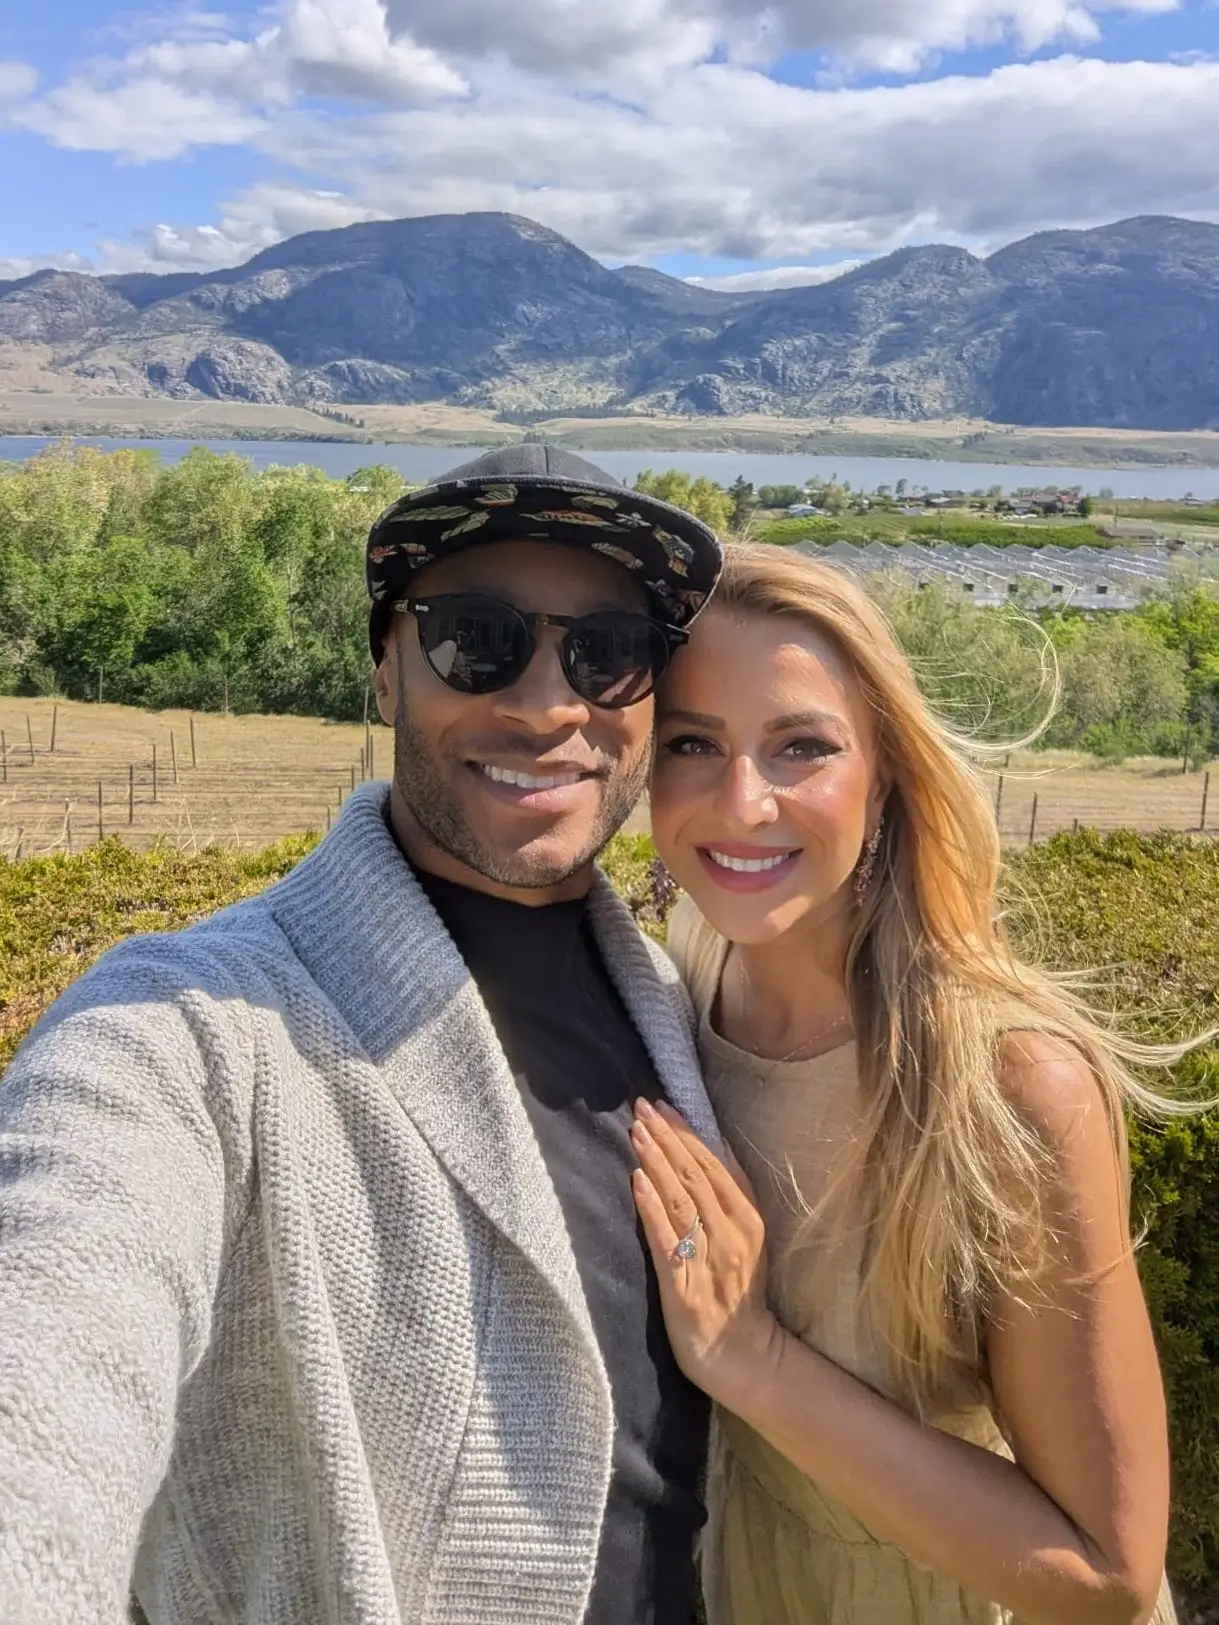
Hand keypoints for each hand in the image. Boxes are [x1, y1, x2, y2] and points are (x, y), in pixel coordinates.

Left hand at [630, 1098, 784, 1411]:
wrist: (742, 1354)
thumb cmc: (738, 1293)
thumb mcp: (746, 1238)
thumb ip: (729, 1198)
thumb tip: (707, 1150)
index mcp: (748, 1218)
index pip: (714, 1164)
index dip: (687, 1133)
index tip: (663, 1105)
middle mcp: (731, 1232)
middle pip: (694, 1174)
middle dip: (666, 1136)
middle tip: (640, 1106)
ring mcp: (708, 1257)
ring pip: (679, 1198)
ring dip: (655, 1161)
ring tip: (636, 1131)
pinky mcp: (684, 1284)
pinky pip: (666, 1238)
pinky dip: (651, 1207)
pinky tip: (636, 1181)